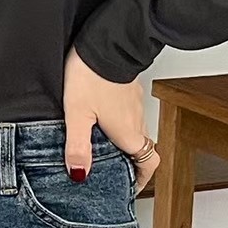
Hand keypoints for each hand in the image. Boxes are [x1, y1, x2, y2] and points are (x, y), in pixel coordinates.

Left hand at [63, 45, 160, 193]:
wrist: (107, 40)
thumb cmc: (92, 75)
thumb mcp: (77, 115)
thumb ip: (78, 146)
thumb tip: (79, 175)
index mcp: (128, 132)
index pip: (149, 163)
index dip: (143, 178)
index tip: (130, 187)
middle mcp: (136, 120)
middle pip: (142, 149)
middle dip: (130, 163)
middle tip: (112, 171)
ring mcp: (134, 103)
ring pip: (136, 130)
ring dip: (124, 142)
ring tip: (102, 147)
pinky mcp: (128, 89)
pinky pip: (129, 113)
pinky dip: (120, 122)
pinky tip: (100, 118)